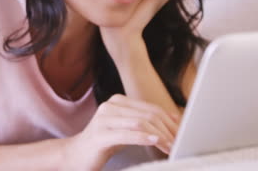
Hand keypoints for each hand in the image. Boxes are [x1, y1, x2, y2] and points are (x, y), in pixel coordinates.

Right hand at [62, 94, 179, 169]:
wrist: (75, 156)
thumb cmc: (103, 144)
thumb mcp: (125, 130)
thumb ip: (143, 123)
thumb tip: (173, 122)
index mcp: (117, 101)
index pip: (150, 108)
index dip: (169, 120)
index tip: (182, 133)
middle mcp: (110, 106)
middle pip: (148, 114)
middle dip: (168, 129)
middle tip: (180, 142)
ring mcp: (103, 119)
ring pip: (140, 122)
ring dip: (160, 135)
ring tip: (170, 146)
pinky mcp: (100, 134)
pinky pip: (127, 134)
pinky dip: (144, 138)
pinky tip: (156, 142)